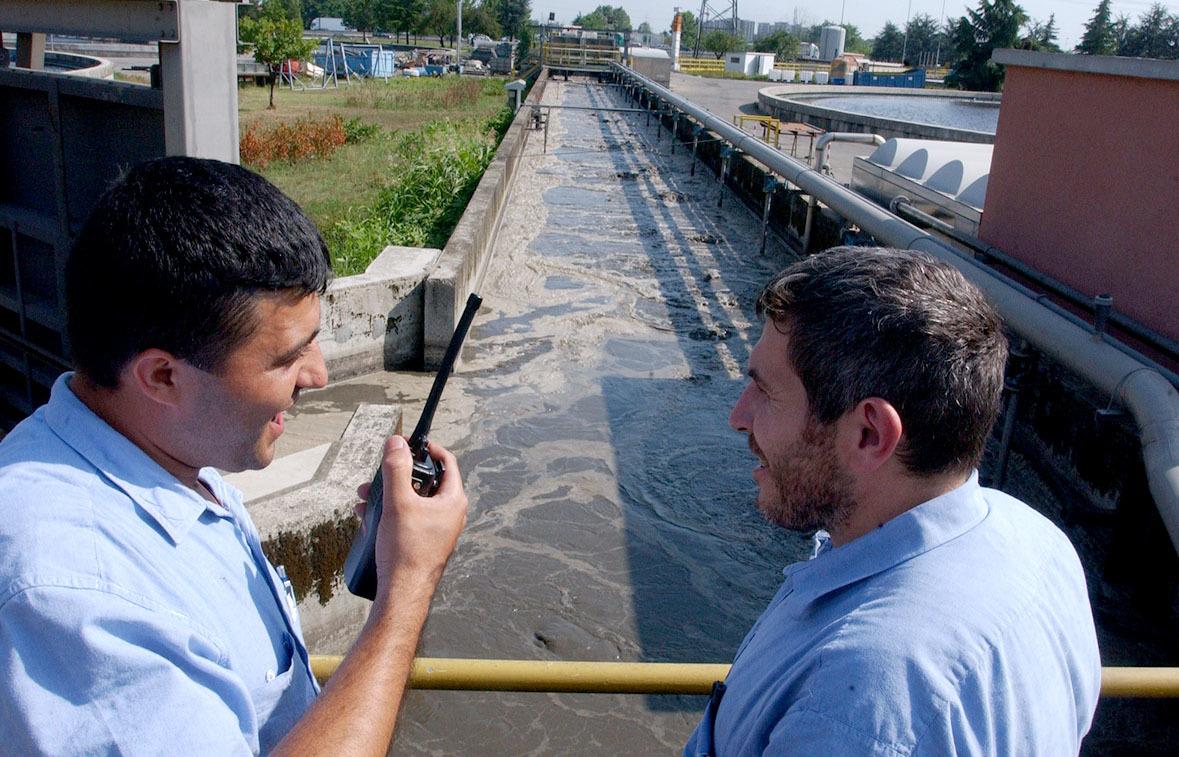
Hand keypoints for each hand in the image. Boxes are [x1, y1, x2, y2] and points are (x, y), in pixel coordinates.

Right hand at [371, 436, 467, 592]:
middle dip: (397, 475)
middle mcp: (449, 514)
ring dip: (388, 495)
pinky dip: (389, 513)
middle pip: (425, 481)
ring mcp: (437, 529)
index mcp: (453, 501)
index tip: (409, 444)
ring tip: (366, 497)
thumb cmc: (407, 551)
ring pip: (412, 500)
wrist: (402, 593)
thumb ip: (396, 469)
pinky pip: (406, 518)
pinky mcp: (423, 541)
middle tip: (378, 474)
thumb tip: (396, 443)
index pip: (447, 462)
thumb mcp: (398, 503)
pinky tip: (368, 516)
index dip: (428, 449)